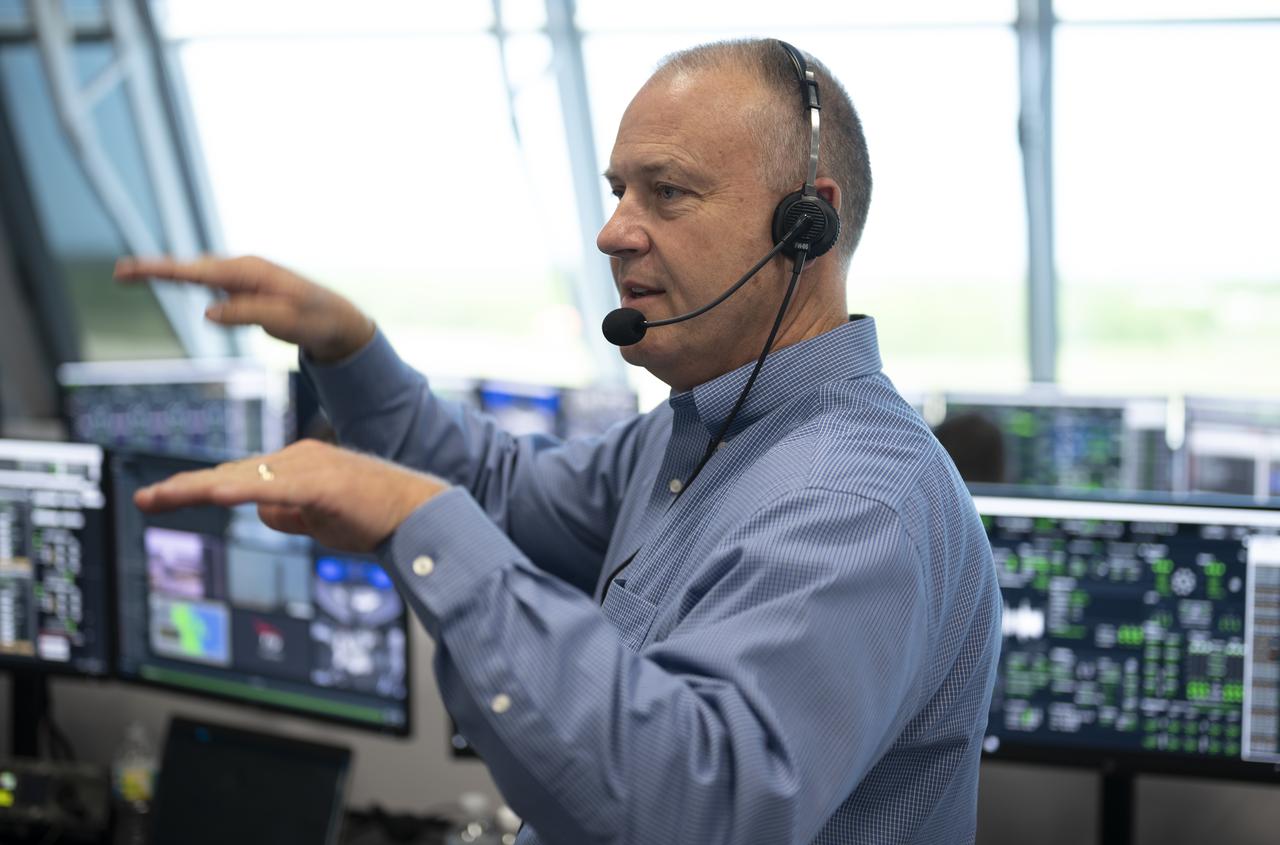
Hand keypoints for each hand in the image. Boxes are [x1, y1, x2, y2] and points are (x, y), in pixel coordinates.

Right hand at [113, 255, 375, 363]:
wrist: (337, 321)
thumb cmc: (315, 319)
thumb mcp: (284, 320)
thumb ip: (246, 314)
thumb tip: (206, 312)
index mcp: (250, 272)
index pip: (198, 271)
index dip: (163, 271)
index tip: (132, 270)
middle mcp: (242, 269)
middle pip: (191, 270)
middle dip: (156, 270)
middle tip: (119, 274)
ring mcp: (242, 279)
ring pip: (198, 277)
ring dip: (168, 275)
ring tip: (130, 275)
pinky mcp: (243, 291)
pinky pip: (210, 286)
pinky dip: (187, 282)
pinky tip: (168, 279)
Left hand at [133, 440, 447, 551]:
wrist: (419, 516)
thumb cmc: (374, 518)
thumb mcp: (319, 520)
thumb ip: (289, 514)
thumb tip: (261, 513)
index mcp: (298, 465)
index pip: (239, 475)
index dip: (199, 486)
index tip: (163, 497)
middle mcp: (299, 458)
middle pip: (231, 472)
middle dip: (185, 487)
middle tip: (145, 499)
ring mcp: (309, 468)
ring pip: (242, 477)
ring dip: (198, 488)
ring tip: (161, 497)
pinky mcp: (320, 484)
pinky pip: (271, 488)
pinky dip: (239, 490)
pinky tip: (212, 494)